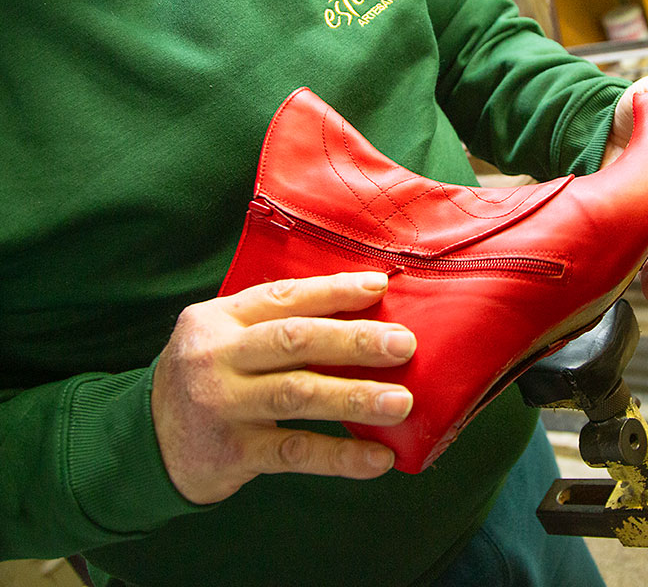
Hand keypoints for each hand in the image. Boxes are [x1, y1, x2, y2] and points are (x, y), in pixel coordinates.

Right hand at [151, 271, 414, 503]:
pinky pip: (294, 453)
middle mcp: (218, 356)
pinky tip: (378, 458)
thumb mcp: (224, 338)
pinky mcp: (230, 452)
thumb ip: (274, 324)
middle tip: (404, 344)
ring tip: (401, 402)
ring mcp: (222, 404)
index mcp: (220, 318)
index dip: (334, 291)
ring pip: (297, 394)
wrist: (144, 441)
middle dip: (354, 340)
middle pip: (295, 341)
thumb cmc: (206, 377)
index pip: (284, 296)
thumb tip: (358, 314)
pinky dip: (340, 456)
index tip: (380, 288)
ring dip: (354, 397)